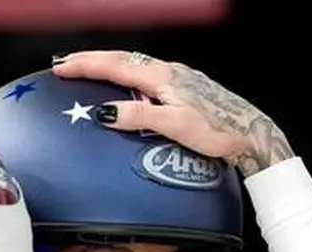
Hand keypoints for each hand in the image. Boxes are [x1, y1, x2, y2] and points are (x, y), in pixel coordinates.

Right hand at [52, 50, 293, 176]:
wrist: (251, 132)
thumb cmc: (218, 130)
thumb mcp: (175, 126)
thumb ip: (140, 117)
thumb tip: (106, 112)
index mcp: (162, 77)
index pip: (115, 66)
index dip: (85, 66)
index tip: (61, 67)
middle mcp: (169, 71)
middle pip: (122, 59)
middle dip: (91, 60)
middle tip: (65, 63)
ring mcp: (178, 76)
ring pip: (134, 63)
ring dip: (108, 64)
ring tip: (87, 69)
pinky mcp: (185, 86)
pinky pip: (146, 72)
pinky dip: (126, 72)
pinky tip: (125, 82)